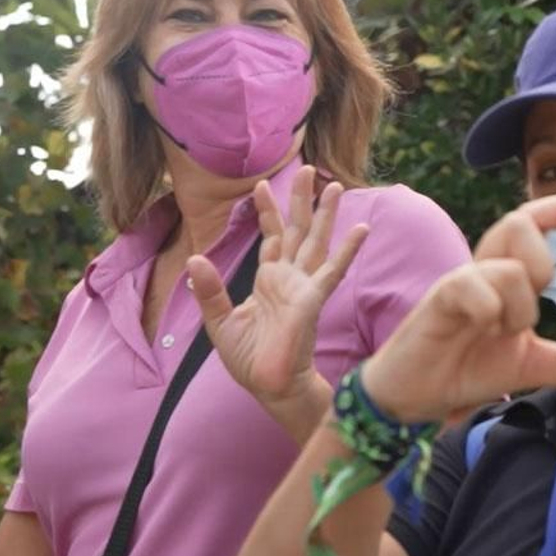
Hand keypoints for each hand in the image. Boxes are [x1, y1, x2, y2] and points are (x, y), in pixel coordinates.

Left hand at [188, 166, 368, 413]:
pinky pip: (333, 270)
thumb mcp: (219, 321)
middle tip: (309, 168)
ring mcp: (304, 287)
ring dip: (325, 214)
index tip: (262, 184)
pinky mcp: (312, 300)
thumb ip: (209, 290)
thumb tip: (193, 260)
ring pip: (316, 241)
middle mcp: (290, 279)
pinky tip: (362, 229)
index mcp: (269, 281)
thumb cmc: (250, 360)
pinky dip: (349, 249)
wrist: (268, 387)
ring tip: (335, 185)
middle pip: (297, 230)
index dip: (268, 211)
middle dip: (301, 200)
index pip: (271, 237)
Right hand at [361, 195, 555, 423]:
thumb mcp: (532, 367)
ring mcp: (461, 278)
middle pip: (521, 220)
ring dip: (517, 309)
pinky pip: (477, 287)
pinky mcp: (440, 296)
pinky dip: (488, 314)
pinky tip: (477, 332)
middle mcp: (485, 267)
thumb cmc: (466, 367)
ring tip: (499, 333)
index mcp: (507, 273)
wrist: (415, 394)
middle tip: (535, 304)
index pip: (535, 219)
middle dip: (542, 263)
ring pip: (510, 267)